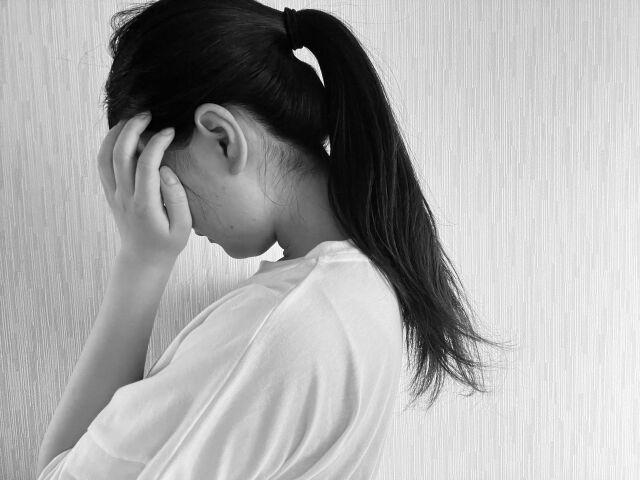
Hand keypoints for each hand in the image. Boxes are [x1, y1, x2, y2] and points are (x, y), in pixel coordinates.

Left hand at [97, 112, 191, 264]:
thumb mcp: (183, 227)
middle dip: (132, 129)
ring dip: (116, 134)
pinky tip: (121, 134)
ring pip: (105, 157)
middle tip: (148, 115)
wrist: (143, 259)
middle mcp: (125, 197)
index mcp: (145, 205)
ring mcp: (114, 194)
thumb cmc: (167, 243)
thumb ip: (177, 198)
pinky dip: (108, 145)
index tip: (169, 131)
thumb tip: (165, 171)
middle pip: (120, 154)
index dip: (157, 143)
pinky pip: (103, 164)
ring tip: (132, 119)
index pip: (146, 165)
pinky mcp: (110, 193)